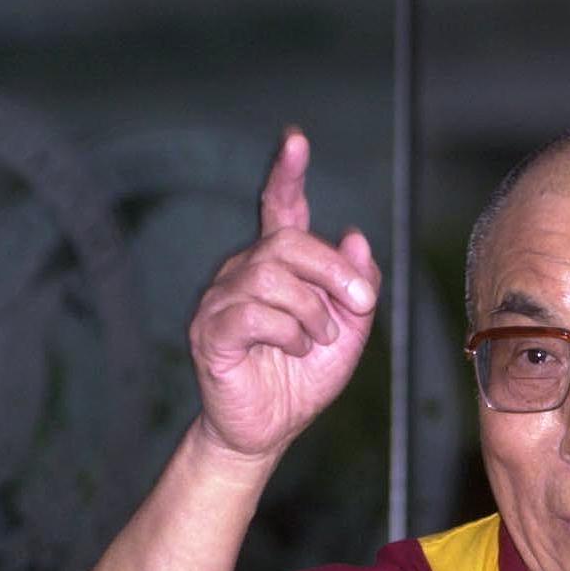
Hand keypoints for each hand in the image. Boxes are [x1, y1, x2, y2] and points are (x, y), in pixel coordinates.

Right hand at [188, 129, 380, 460]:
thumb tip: (355, 236)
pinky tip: (294, 349)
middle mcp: (244, 272)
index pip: (279, 208)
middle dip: (333, 271)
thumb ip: (357, 286)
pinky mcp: (210, 330)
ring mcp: (222, 299)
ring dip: (311, 311)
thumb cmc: (303, 378)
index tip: (296, 140)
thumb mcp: (349, 331)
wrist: (271, 429)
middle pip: (288, 241)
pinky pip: (251, 312)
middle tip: (359, 306)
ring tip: (317, 340)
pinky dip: (287, 331)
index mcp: (278, 266)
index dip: (287, 174)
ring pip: (272, 276)